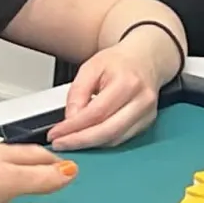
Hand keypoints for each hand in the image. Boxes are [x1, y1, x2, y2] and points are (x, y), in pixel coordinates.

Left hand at [0, 143, 76, 202]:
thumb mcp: (9, 183)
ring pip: (3, 170)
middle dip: (39, 168)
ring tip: (27, 192)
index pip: (39, 155)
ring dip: (18, 179)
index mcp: (8, 154)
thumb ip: (39, 178)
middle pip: (21, 160)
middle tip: (52, 181)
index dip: (56, 163)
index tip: (70, 173)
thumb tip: (72, 171)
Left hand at [49, 37, 167, 149]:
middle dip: (80, 141)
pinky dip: (102, 141)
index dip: (73, 127)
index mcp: (127, 83)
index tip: (56, 134)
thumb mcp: (90, 68)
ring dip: (89, 144)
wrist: (145, 59)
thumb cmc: (119, 62)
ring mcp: (147, 114)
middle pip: (108, 131)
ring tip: (70, 140)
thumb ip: (77, 94)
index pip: (97, 113)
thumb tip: (70, 120)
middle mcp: (141, 101)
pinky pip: (121, 139)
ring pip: (114, 139)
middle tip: (60, 143)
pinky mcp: (147, 123)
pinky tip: (88, 136)